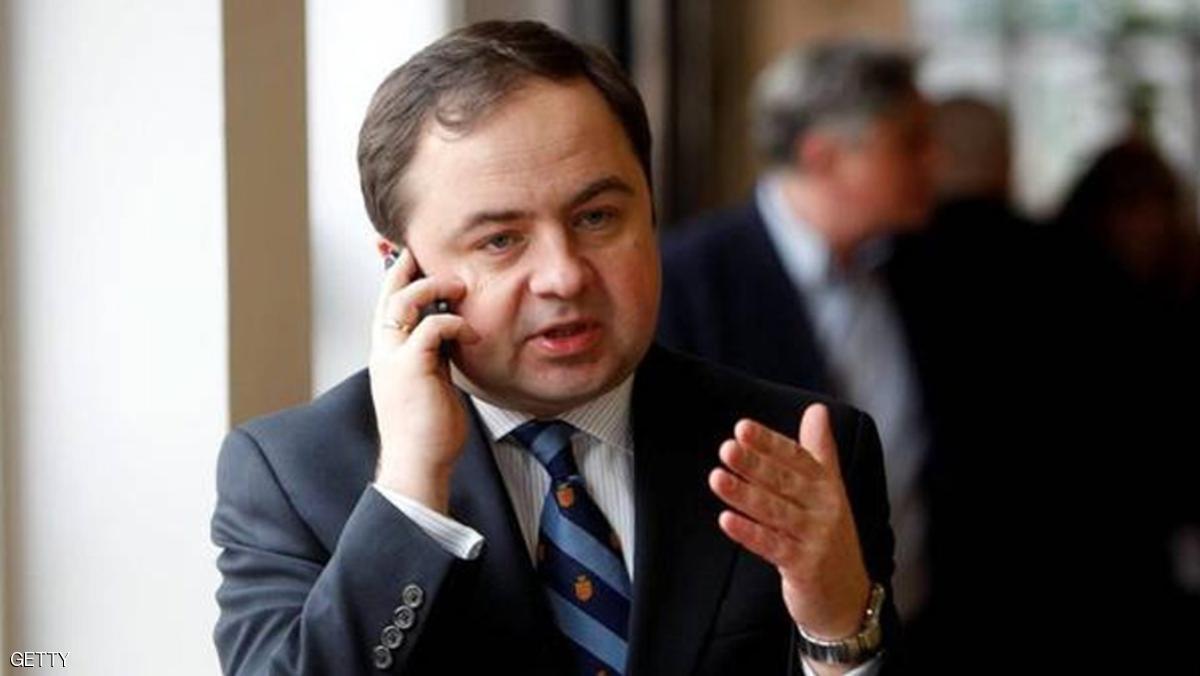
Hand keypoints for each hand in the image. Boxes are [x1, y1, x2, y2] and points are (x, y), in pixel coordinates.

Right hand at [370, 247, 478, 513]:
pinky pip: (429, 328)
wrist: (419, 464)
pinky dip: (452, 322)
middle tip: (422, 248)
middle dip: (404, 266)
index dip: (396, 277)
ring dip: (431, 288)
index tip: (410, 254)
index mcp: (387, 354)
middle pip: (387, 294)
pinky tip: (470, 330)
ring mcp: (392, 359)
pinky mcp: (410, 369)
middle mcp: (383, 352)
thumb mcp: (432, 381)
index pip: (387, 304)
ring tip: (458, 285)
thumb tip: (451, 334)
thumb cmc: (429, 429)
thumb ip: (435, 354)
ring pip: (402, 303)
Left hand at [708, 404, 870, 641]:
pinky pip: (773, 546)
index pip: (796, 458)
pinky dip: (749, 533)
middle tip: (726, 448)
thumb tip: (817, 409)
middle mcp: (825, 509)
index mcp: (827, 486)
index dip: (769, 443)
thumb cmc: (829, 537)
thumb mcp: (830, 490)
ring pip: (775, 512)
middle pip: (784, 482)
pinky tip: (726, 520)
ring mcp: (815, 539)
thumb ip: (819, 451)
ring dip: (745, 494)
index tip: (742, 428)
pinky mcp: (805, 568)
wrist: (848, 597)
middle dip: (754, 464)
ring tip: (716, 478)